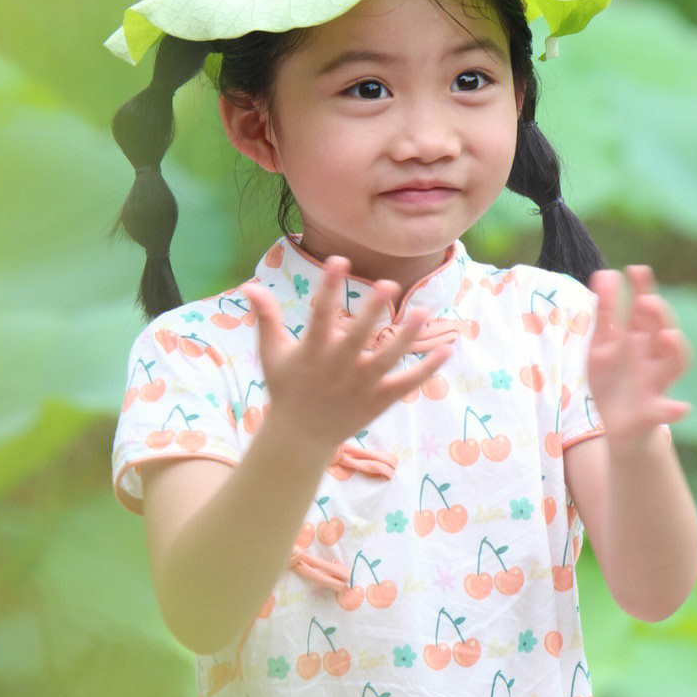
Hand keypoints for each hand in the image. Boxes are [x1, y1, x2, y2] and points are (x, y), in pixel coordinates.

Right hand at [239, 256, 451, 451]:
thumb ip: (266, 318)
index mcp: (312, 352)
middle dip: (372, 312)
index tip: (339, 260)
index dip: (329, 286)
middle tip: (388, 284)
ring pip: (388, 359)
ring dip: (407, 337)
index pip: (320, 314)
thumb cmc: (287, 388)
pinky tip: (446, 349)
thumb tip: (250, 284)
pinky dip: (427, 369)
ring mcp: (361, 386)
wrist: (300, 436)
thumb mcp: (272, 354)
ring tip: (423, 313)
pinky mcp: (379, 401)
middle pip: (358, 337)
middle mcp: (338, 368)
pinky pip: (407, 383)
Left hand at [586, 266, 691, 451]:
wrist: (615, 426)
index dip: (643, 289)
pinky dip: (675, 410)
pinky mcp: (653, 412)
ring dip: (674, 350)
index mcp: (639, 340)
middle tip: (645, 301)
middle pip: (663, 331)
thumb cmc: (612, 380)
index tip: (635, 269)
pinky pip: (667, 411)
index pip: (645, 310)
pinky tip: (682, 408)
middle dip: (658, 315)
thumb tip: (604, 273)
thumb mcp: (602, 346)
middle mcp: (653, 358)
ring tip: (666, 336)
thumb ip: (604, 313)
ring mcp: (656, 384)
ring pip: (674, 365)